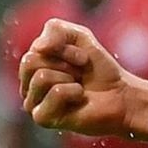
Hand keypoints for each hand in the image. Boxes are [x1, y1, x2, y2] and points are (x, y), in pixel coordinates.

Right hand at [19, 18, 131, 136]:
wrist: (121, 94)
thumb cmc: (98, 68)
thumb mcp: (78, 36)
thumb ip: (55, 29)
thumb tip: (39, 47)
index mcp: (31, 67)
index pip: (36, 47)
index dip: (64, 49)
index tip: (83, 58)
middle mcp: (27, 86)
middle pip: (30, 62)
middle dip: (64, 62)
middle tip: (79, 73)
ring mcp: (33, 104)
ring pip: (41, 77)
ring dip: (69, 77)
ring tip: (79, 86)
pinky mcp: (43, 118)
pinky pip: (55, 92)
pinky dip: (73, 91)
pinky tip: (79, 98)